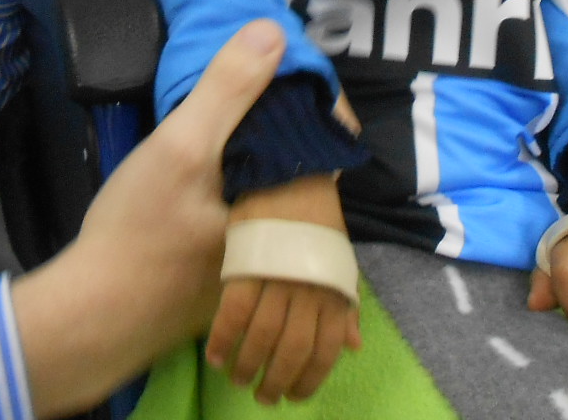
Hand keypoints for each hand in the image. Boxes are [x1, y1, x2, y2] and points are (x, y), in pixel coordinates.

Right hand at [11, 19, 284, 418]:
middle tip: (256, 81)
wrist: (94, 314)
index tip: (286, 64)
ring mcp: (263, 258)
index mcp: (289, 202)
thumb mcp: (181, 146)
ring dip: (262, 149)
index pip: (324, 134)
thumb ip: (228, 90)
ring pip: (276, 185)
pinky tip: (216, 165)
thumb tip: (274, 31)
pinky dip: (242, 182)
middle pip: (301, 159)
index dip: (310, 94)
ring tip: (234, 115)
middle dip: (285, 119)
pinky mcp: (235, 272)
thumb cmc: (138, 230)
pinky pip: (254, 213)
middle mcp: (287, 235)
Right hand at [207, 175, 361, 403]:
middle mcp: (309, 289)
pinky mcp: (246, 263)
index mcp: (335, 291)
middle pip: (291, 350)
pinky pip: (232, 312)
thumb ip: (345, 305)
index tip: (294, 396)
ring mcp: (277, 277)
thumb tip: (352, 348)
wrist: (293, 170)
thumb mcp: (340, 261)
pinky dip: (222, 339)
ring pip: (261, 337)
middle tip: (262, 396)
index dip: (309, 380)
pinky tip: (215, 356)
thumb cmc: (318, 218)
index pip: (325, 351)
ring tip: (237, 379)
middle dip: (275, 381)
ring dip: (247, 365)